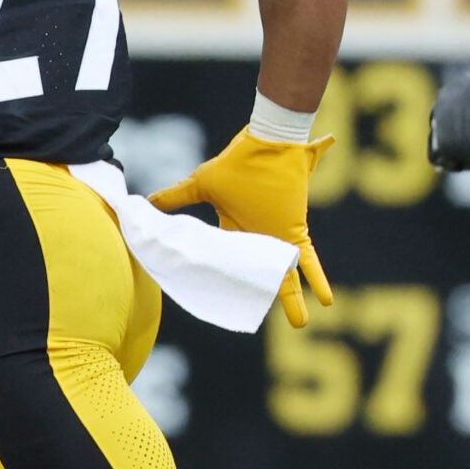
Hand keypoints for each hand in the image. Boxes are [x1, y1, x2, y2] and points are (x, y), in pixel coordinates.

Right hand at [148, 128, 336, 327]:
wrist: (268, 145)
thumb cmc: (236, 162)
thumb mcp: (201, 184)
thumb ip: (174, 196)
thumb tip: (143, 202)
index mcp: (235, 230)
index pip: (231, 263)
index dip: (229, 281)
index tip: (226, 303)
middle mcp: (258, 239)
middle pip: (261, 277)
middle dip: (266, 299)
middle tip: (264, 322)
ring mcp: (278, 237)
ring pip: (286, 275)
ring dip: (294, 298)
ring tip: (301, 323)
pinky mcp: (295, 233)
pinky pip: (308, 261)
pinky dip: (317, 278)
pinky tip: (327, 299)